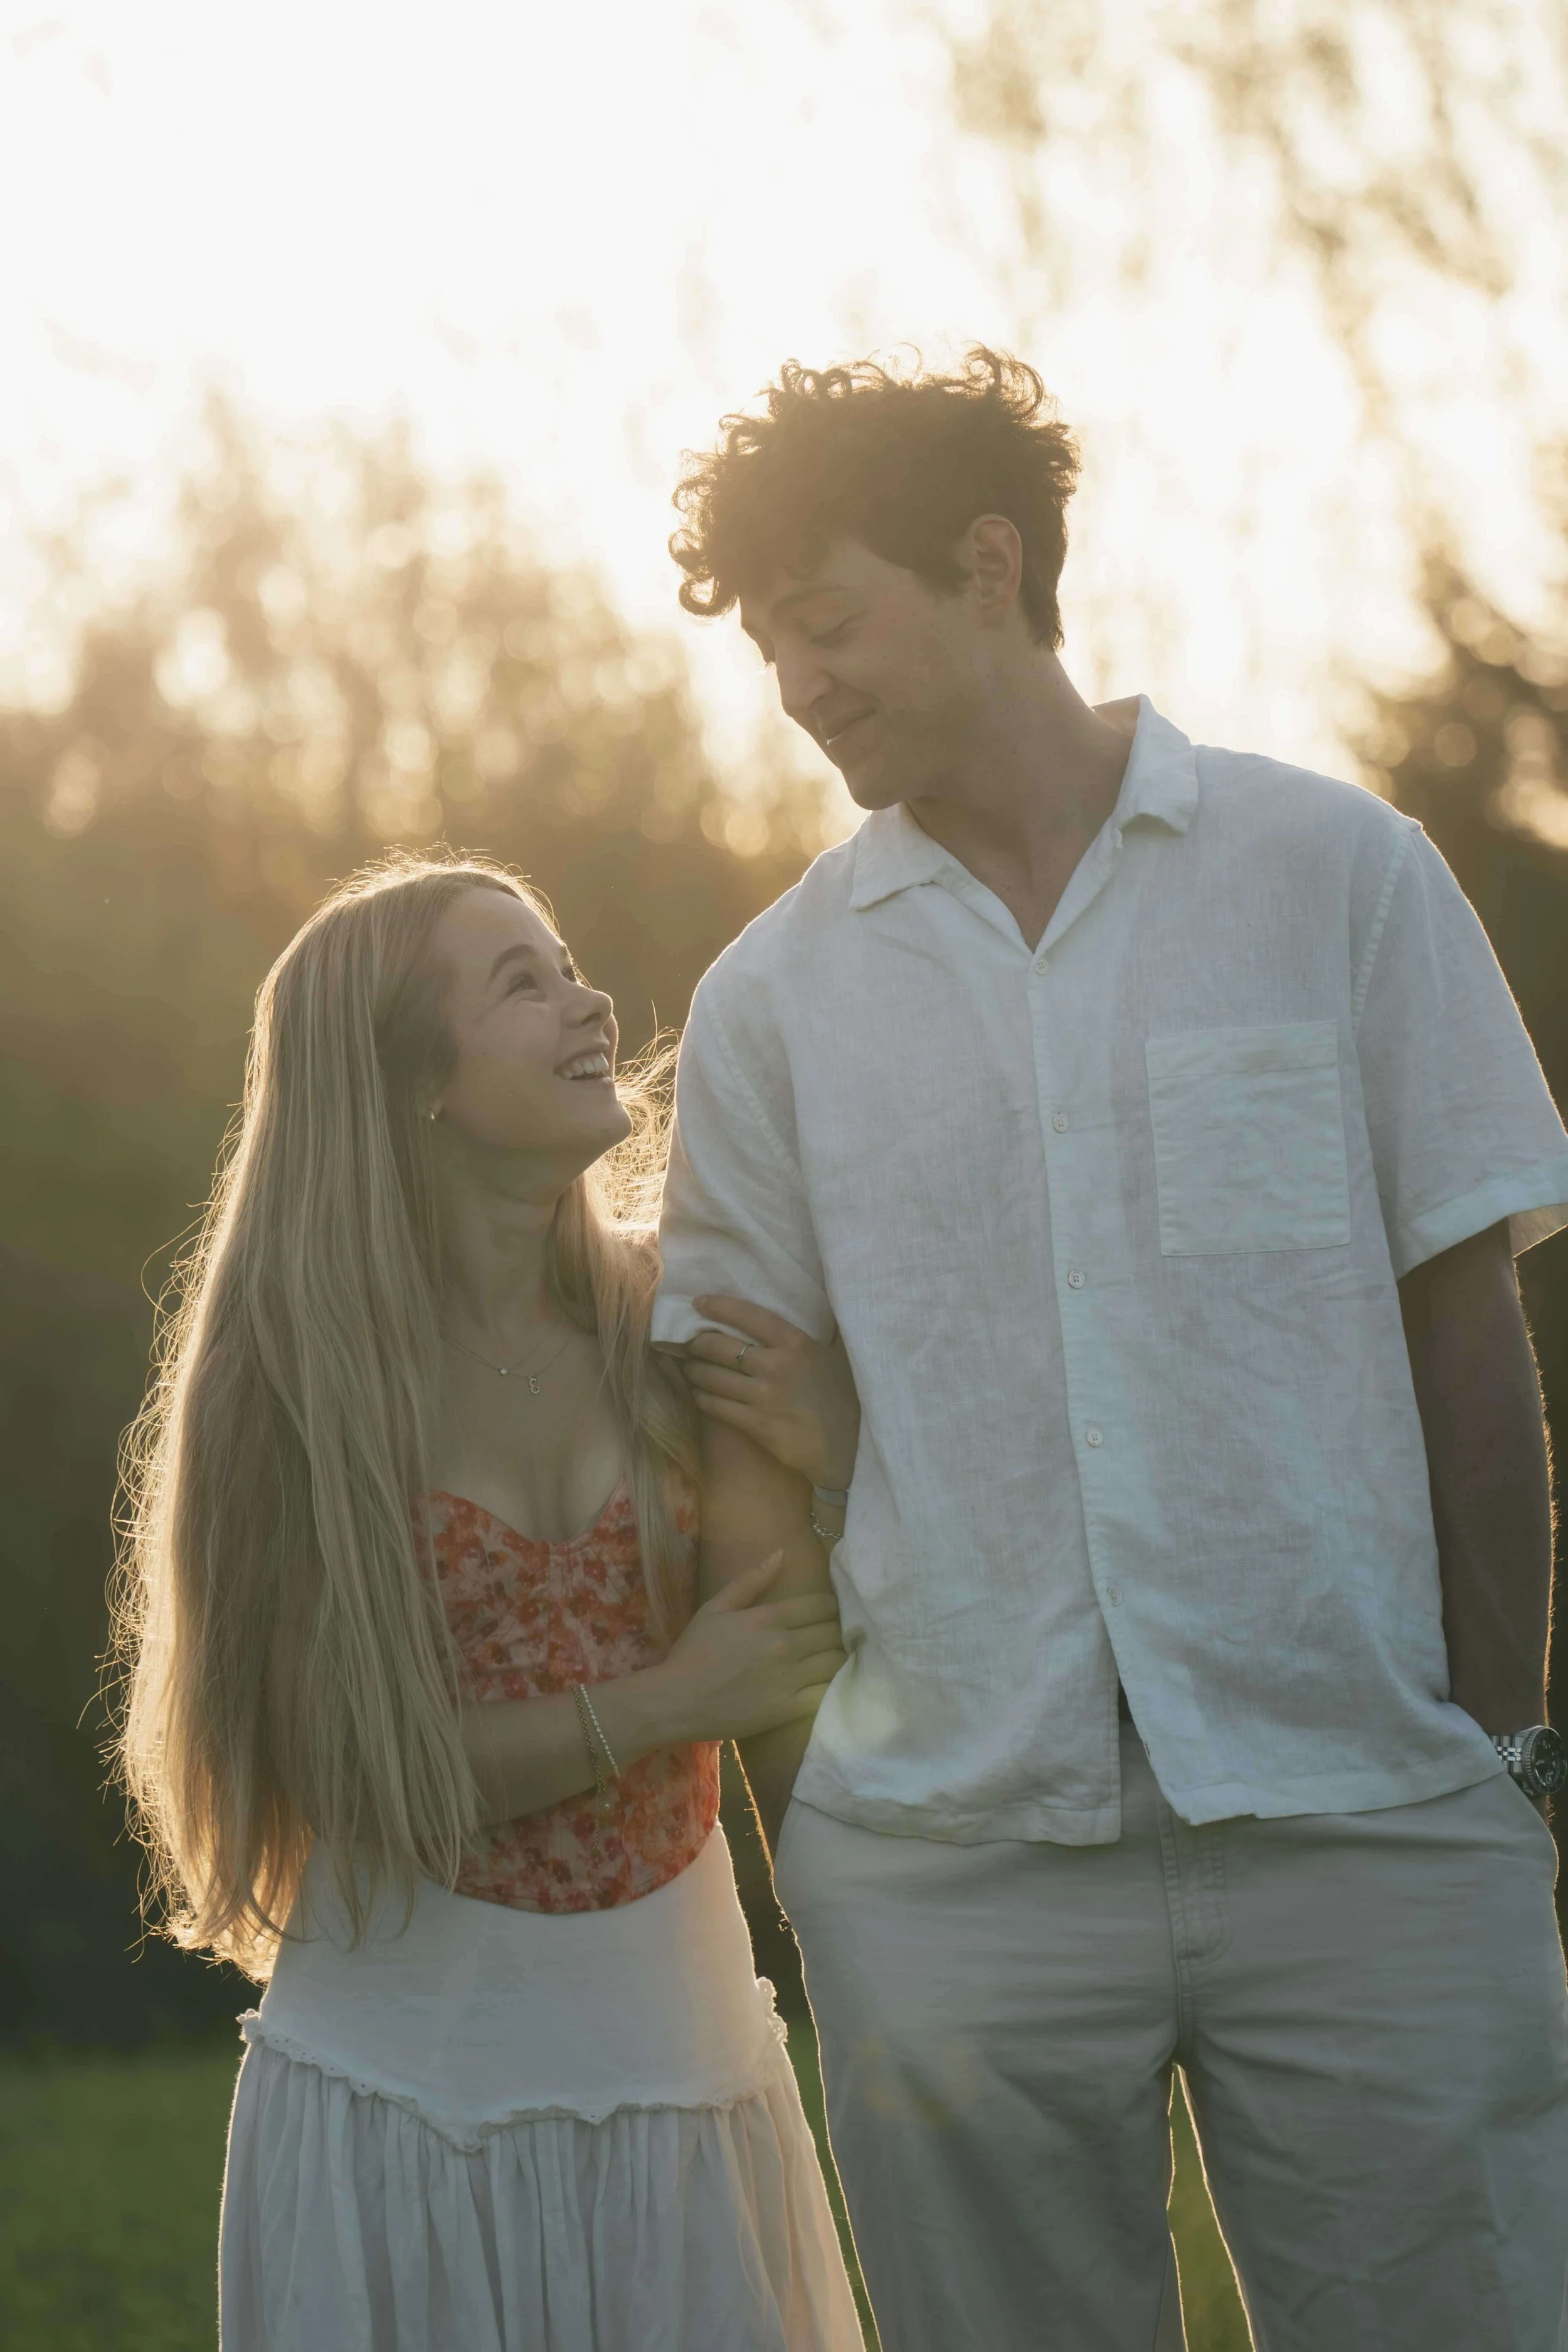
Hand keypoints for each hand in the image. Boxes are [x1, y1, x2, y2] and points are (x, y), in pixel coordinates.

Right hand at [650, 1552, 846, 1743]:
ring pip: (835, 1662)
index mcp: (768, 1618)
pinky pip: (827, 1693)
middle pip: (833, 1633)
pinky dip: (832, 1687)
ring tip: (832, 1659)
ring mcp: (789, 1678)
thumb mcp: (715, 1608)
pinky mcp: (789, 1709)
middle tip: (834, 1636)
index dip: (832, 1607)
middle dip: (838, 1632)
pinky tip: (827, 1685)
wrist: (676, 1701)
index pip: (821, 1605)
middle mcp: (784, 1645)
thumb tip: (780, 1553)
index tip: (829, 1613)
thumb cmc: (693, 1652)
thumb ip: (750, 1580)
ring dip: (838, 1658)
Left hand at [683, 1296, 860, 1489]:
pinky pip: (716, 1406)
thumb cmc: (844, 1399)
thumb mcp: (838, 1356)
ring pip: (712, 1377)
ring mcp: (763, 1397)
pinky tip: (697, 1394)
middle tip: (689, 1343)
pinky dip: (701, 1397)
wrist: (847, 1448)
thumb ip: (822, 1330)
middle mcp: (777, 1366)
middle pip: (720, 1347)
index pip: (750, 1316)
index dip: (720, 1306)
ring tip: (688, 1367)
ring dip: (694, 1370)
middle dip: (698, 1343)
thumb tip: (819, 1307)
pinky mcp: (755, 1425)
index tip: (699, 1302)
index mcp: (797, 1344)